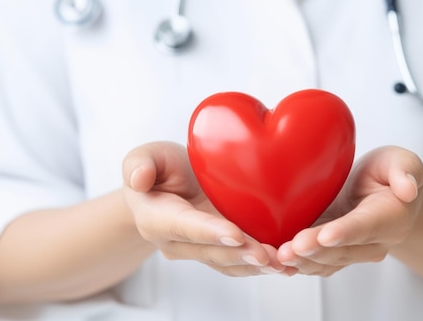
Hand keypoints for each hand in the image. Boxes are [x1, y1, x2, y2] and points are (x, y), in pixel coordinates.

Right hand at [122, 141, 290, 275]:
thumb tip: (138, 178)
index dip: (209, 232)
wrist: (170, 186)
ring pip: (227, 263)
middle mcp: (176, 242)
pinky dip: (261, 266)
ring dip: (255, 266)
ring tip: (283, 263)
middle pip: (210, 251)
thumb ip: (139, 163)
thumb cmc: (160, 168)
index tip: (235, 234)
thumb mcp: (147, 156)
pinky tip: (284, 265)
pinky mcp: (217, 252)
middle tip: (269, 255)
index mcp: (156, 218)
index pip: (184, 227)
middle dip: (240, 254)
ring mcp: (197, 251)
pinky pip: (238, 264)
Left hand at [277, 146, 422, 275]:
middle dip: (316, 250)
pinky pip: (315, 264)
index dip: (346, 232)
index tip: (326, 235)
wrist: (378, 191)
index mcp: (392, 218)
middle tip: (291, 248)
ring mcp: (352, 252)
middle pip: (342, 250)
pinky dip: (296, 265)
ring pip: (326, 262)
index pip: (367, 226)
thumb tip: (408, 188)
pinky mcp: (332, 254)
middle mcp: (373, 243)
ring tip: (278, 256)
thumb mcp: (400, 160)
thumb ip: (406, 169)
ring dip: (302, 261)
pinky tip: (275, 262)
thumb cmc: (388, 171)